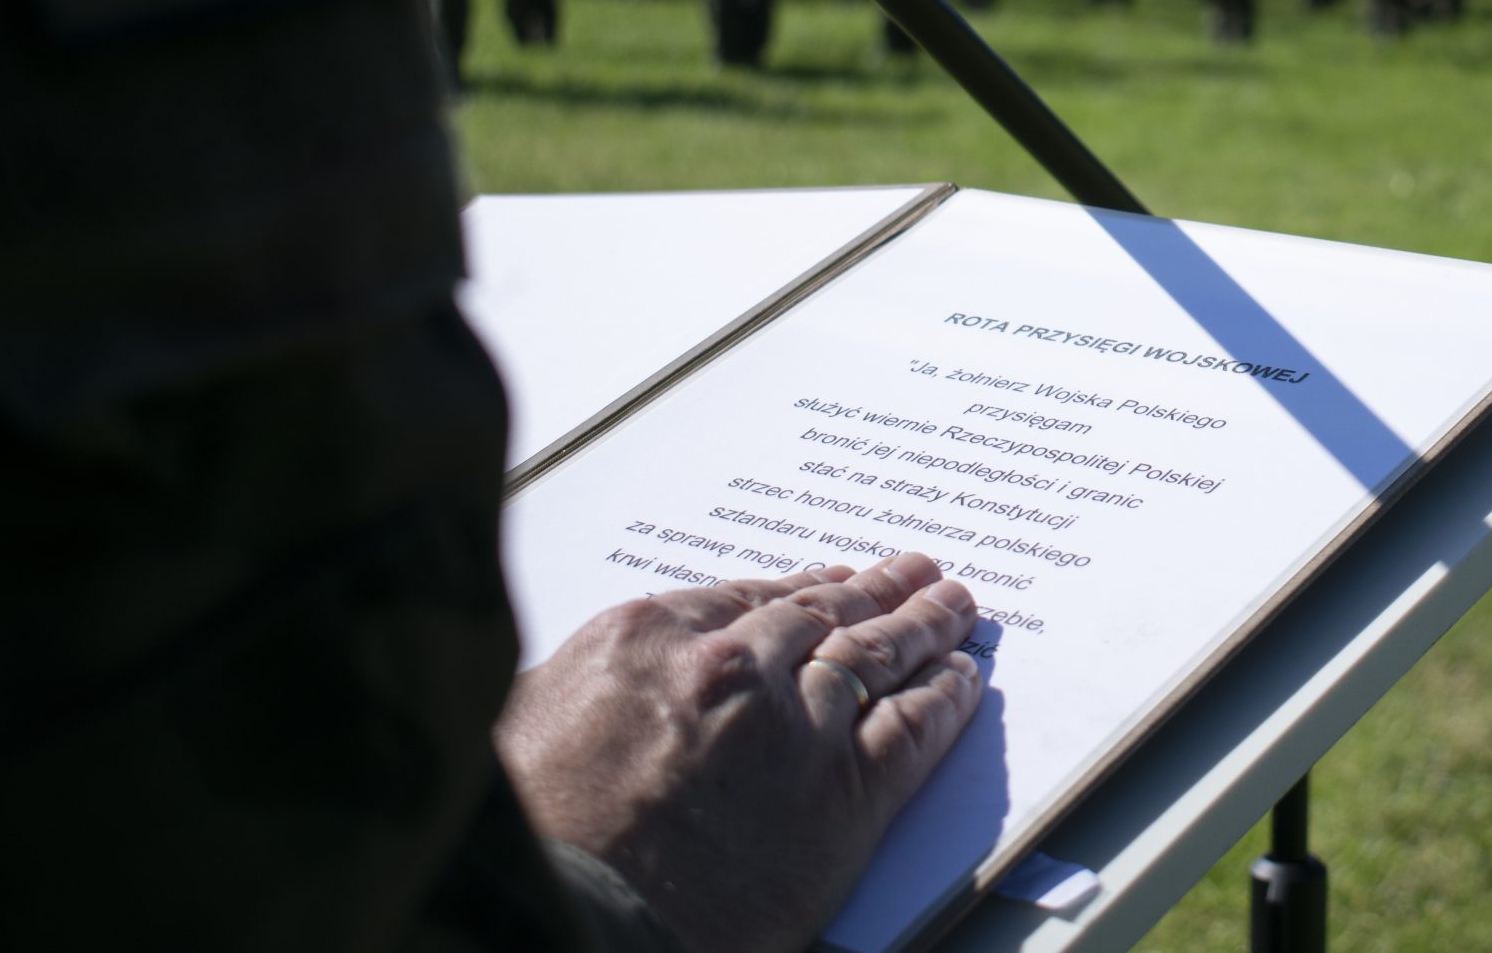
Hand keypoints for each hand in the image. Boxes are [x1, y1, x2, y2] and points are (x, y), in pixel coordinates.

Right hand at [497, 553, 982, 952]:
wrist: (572, 918)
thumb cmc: (531, 836)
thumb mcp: (528, 720)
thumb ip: (595, 680)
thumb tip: (624, 676)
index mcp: (648, 638)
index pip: (746, 600)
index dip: (801, 590)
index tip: (833, 580)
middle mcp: (730, 667)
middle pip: (823, 617)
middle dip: (875, 592)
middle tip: (916, 573)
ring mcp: (793, 726)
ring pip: (878, 657)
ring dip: (923, 627)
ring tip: (954, 608)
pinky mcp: (843, 793)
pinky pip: (911, 729)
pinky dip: (944, 699)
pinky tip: (963, 680)